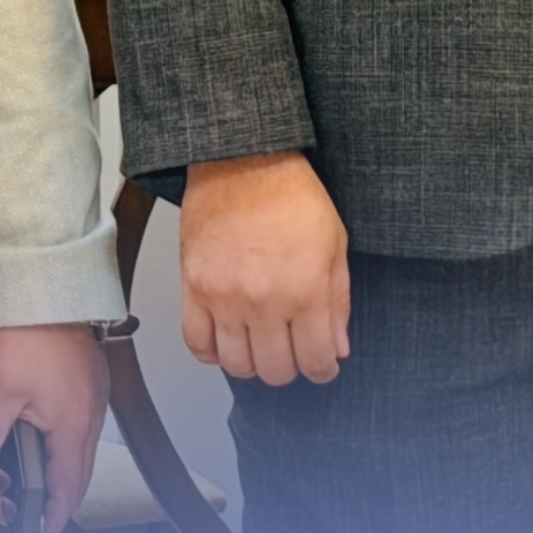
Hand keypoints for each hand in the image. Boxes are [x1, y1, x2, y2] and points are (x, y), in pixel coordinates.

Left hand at [0, 324, 107, 532]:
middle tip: (4, 508)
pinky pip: (70, 427)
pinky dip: (47, 442)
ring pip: (68, 452)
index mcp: (74, 425)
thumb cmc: (32, 328)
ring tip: (0, 467)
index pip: (66, 492)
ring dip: (39, 468)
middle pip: (71, 478)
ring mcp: (88, 399)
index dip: (50, 522)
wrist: (45, 285)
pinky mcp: (82, 384)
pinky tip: (22, 435)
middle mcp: (88, 416)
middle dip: (39, 500)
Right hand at [179, 150, 350, 384]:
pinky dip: (211, 353)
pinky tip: (226, 341)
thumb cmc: (291, 194)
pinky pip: (196, 343)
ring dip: (252, 364)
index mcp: (305, 291)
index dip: (323, 370)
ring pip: (236, 365)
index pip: (317, 360)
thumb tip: (338, 346)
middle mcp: (264, 301)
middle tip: (294, 352)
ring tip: (261, 346)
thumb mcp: (335, 244)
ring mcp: (225, 298)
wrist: (243, 161)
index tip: (323, 366)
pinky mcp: (194, 289)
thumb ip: (338, 302)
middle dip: (290, 369)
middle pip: (276, 370)